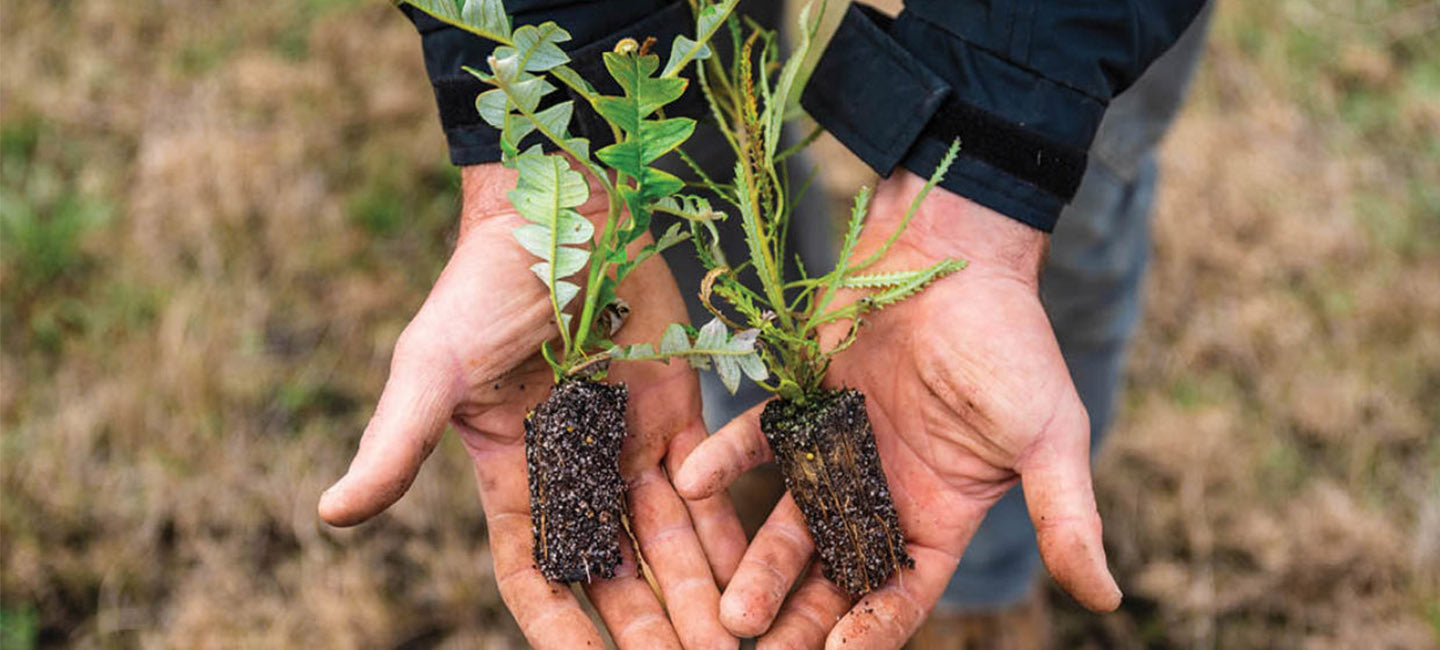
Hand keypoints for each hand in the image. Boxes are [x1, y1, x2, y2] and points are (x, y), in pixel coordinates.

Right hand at [318, 163, 745, 648]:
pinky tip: (755, 580)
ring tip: (727, 647)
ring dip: (696, 598)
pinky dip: (729, 533)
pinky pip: (708, 487)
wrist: (561, 204)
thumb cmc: (484, 283)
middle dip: (644, 631)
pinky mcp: (678, 412)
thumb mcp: (433, 367)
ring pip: (667, 543)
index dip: (559, 630)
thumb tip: (331, 516)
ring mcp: (628, 444)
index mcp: (511, 474)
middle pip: (613, 574)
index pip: (535, 575)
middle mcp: (575, 471)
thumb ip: (395, 443)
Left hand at [675, 171, 1120, 647]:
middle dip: (803, 618)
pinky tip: (692, 483)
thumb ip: (1065, 517)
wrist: (956, 252)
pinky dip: (724, 461)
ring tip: (728, 607)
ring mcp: (838, 452)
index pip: (903, 590)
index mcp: (941, 512)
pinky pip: (756, 442)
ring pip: (792, 522)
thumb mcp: (1050, 436)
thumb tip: (1109, 600)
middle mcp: (883, 492)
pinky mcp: (802, 406)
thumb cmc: (1011, 343)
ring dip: (759, 563)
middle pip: (838, 574)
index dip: (873, 626)